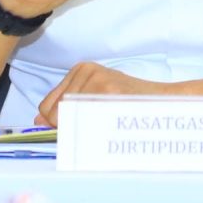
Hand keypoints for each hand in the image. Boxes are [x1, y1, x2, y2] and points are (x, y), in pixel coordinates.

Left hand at [35, 62, 171, 125]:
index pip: (47, 106)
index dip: (58, 123)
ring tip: (108, 118)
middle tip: (97, 123)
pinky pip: (84, 123)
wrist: (165, 101)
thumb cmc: (130, 103)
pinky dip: (93, 132)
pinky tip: (111, 121)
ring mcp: (96, 80)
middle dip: (68, 127)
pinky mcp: (107, 92)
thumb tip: (37, 121)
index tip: (79, 125)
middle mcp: (85, 72)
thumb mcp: (94, 98)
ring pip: (68, 120)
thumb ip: (65, 108)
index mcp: (80, 70)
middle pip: (54, 114)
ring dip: (85, 129)